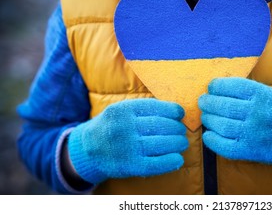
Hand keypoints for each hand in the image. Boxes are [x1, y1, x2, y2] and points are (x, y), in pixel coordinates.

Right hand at [67, 99, 187, 183]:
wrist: (88, 149)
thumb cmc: (113, 126)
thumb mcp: (122, 110)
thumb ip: (145, 108)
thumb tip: (177, 111)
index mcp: (123, 110)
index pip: (156, 107)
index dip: (173, 110)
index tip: (180, 114)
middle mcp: (124, 127)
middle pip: (162, 126)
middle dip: (177, 128)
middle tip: (181, 131)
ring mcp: (127, 148)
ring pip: (162, 144)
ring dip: (178, 143)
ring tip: (182, 143)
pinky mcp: (129, 166)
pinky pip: (156, 164)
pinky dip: (171, 161)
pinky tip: (178, 159)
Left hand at [198, 78, 271, 171]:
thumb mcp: (269, 93)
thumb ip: (246, 90)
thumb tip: (215, 88)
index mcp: (262, 94)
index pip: (230, 86)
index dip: (215, 86)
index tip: (211, 87)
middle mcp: (257, 112)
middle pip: (222, 106)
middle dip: (207, 102)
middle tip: (203, 101)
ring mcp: (254, 133)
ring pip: (220, 125)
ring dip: (208, 119)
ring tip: (206, 116)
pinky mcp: (250, 151)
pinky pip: (224, 146)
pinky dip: (211, 140)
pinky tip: (209, 134)